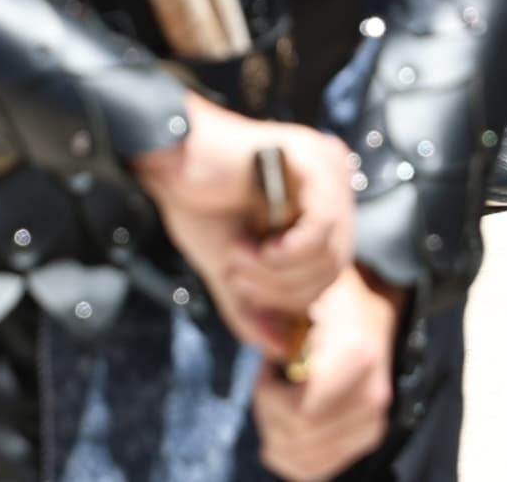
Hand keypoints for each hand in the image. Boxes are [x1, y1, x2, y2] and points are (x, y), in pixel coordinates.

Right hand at [130, 99, 360, 354]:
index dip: (292, 297)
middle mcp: (335, 183)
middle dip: (282, 289)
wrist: (170, 163)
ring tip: (237, 257)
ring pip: (331, 252)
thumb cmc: (200, 206)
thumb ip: (258, 309)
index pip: (332, 271)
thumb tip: (282, 349)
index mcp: (321, 206)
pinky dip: (285, 253)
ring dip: (276, 273)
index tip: (245, 289)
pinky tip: (251, 245)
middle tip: (237, 276)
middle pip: (336, 266)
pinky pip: (321, 228)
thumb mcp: (232, 271)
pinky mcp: (313, 157)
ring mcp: (328, 166)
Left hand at [251, 268, 402, 476]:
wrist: (372, 312)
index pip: (301, 414)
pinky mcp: (368, 436)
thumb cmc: (333, 303)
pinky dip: (290, 457)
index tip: (266, 366)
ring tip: (277, 400)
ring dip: (275, 435)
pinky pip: (316, 469)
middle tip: (266, 382)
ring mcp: (372, 421)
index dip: (269, 396)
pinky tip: (281, 431)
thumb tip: (265, 354)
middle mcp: (371, 396)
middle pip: (298, 437)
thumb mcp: (305, 299)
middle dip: (267, 414)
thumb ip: (278, 324)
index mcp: (357, 359)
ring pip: (303, 458)